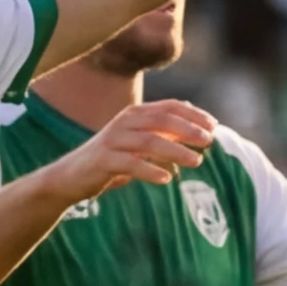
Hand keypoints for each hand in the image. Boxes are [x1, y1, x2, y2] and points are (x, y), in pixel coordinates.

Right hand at [51, 98, 217, 198]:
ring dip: (175, 151)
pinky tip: (167, 178)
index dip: (194, 114)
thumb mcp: (141, 142)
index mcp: (135, 113)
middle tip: (209, 141)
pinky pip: (130, 164)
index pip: (170, 106)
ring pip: (148, 142)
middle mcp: (124, 122)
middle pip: (162, 120)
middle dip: (188, 129)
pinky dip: (150, 170)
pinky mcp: (103, 160)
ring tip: (197, 161)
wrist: (72, 175)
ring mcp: (112, 140)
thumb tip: (199, 132)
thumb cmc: (114, 158)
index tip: (214, 126)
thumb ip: (166, 135)